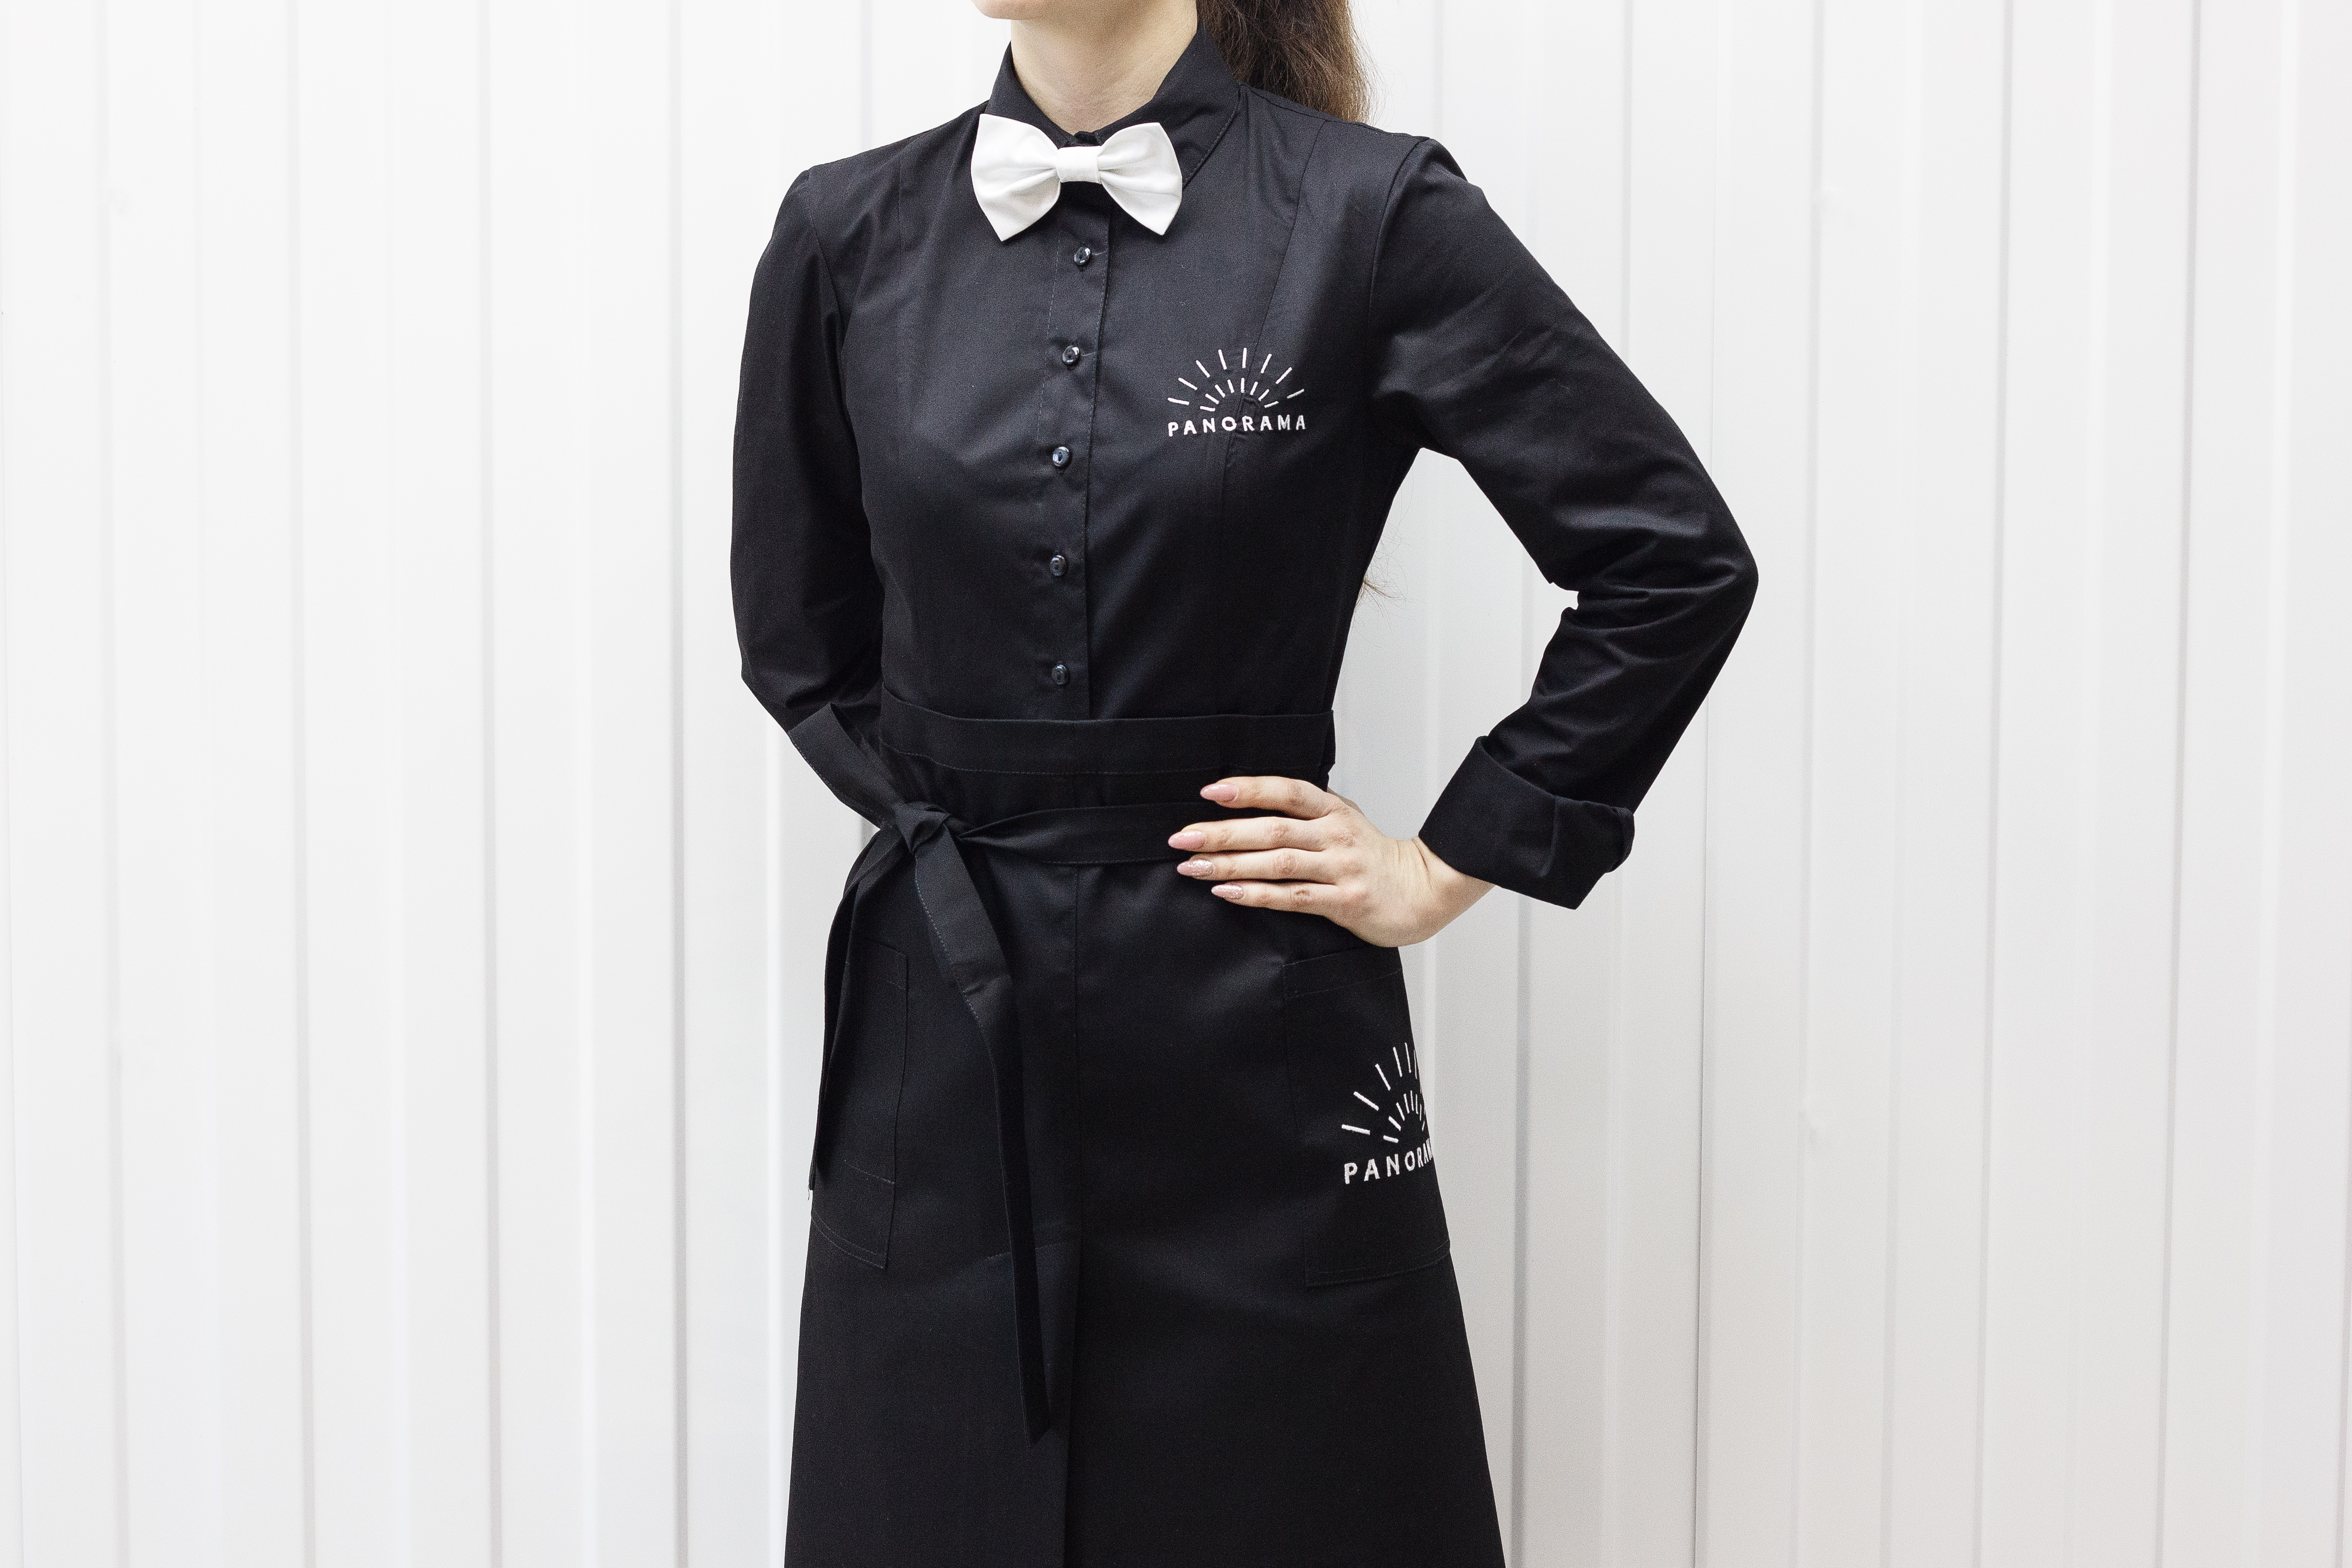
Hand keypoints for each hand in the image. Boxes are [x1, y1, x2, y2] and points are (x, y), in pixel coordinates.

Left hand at [1168, 776, 1493, 947]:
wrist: (1423, 890)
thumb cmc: (1373, 857)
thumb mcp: (1345, 821)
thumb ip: (1306, 812)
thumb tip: (1252, 803)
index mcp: (1334, 810)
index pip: (1287, 791)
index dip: (1248, 789)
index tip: (1210, 792)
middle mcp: (1336, 835)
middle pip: (1272, 829)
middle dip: (1222, 832)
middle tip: (1183, 837)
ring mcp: (1340, 868)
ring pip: (1277, 863)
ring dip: (1229, 864)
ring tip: (1192, 866)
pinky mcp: (1343, 901)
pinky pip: (1291, 897)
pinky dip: (1255, 894)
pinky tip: (1226, 891)